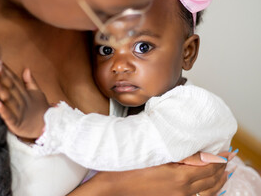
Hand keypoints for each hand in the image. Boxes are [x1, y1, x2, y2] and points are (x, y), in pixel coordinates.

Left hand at [0, 62, 48, 138]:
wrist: (48, 129)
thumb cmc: (40, 111)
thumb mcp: (37, 94)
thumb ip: (30, 82)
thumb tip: (26, 69)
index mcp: (25, 93)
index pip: (15, 80)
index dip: (7, 71)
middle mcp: (22, 101)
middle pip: (11, 87)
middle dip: (3, 77)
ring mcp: (19, 112)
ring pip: (9, 99)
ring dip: (1, 90)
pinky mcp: (17, 124)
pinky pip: (9, 116)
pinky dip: (3, 110)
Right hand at [71, 151, 236, 195]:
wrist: (115, 187)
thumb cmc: (131, 168)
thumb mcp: (158, 156)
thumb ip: (186, 156)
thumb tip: (209, 155)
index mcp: (181, 177)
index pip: (210, 167)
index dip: (220, 158)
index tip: (225, 150)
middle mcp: (183, 190)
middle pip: (211, 180)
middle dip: (221, 169)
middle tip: (227, 158)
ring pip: (207, 192)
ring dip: (218, 182)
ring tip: (222, 173)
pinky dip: (208, 191)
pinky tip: (207, 187)